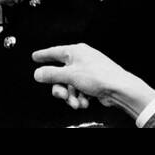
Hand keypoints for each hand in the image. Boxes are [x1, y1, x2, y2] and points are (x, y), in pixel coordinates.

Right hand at [32, 43, 154, 119]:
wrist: (119, 88)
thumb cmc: (99, 76)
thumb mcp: (70, 75)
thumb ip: (52, 74)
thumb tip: (37, 73)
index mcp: (75, 52)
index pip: (54, 52)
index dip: (44, 55)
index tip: (35, 57)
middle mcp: (81, 59)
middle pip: (61, 74)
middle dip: (61, 89)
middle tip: (62, 96)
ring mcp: (87, 71)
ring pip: (70, 85)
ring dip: (72, 97)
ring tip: (77, 103)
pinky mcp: (93, 82)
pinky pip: (79, 90)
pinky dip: (80, 98)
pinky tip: (85, 102)